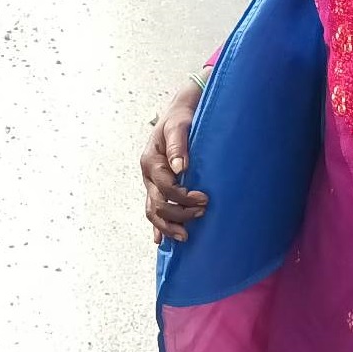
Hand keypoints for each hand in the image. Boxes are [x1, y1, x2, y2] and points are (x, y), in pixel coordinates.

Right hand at [141, 77, 207, 241]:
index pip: (165, 188)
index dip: (183, 197)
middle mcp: (148, 174)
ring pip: (153, 211)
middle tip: (202, 212)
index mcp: (151, 161)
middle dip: (179, 213)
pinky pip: (153, 209)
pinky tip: (160, 240)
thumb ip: (177, 145)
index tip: (204, 199)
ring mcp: (151, 182)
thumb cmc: (181, 116)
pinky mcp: (157, 186)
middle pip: (158, 204)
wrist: (180, 111)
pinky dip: (157, 225)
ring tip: (186, 235)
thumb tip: (180, 168)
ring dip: (169, 225)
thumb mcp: (179, 125)